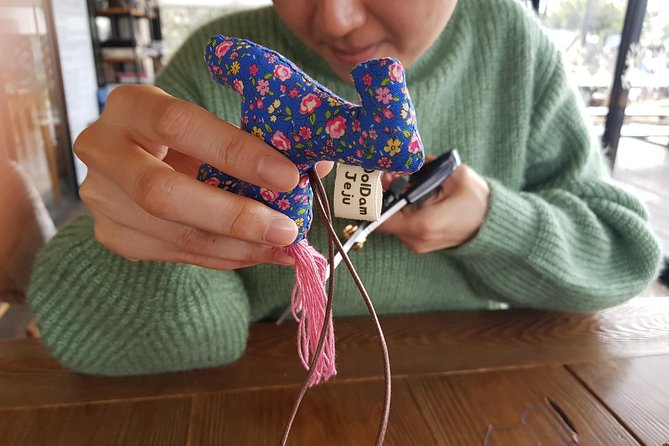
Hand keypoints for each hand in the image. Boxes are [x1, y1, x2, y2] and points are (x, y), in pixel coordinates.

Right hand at [76, 85, 331, 268]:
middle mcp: (102, 151)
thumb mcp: (213, 124)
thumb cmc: (186, 136)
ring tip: (285, 247)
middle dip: (235, 217)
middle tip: (286, 229)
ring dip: (239, 247)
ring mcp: (102, 200)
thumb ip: (259, 140)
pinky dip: (227, 257)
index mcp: (130, 106)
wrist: (138, 157)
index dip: (236, 152)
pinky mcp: (114, 235)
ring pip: (175, 234)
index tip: (287, 176)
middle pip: (163, 195)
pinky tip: (259, 252)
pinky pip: (179, 254)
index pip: (179, 125)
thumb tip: (317, 167)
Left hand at [376, 162, 489, 252]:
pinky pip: (401, 226)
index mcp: (423, 224)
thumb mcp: (455, 175)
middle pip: (383, 218)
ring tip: (400, 182)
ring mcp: (417, 244)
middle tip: (388, 175)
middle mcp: (416, 239)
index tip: (377, 180)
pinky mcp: (419, 243)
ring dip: (391, 202)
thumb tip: (404, 160)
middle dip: (383, 196)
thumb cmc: (478, 201)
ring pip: (390, 222)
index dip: (373, 198)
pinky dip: (400, 211)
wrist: (493, 225)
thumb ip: (426, 167)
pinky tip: (408, 195)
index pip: (380, 218)